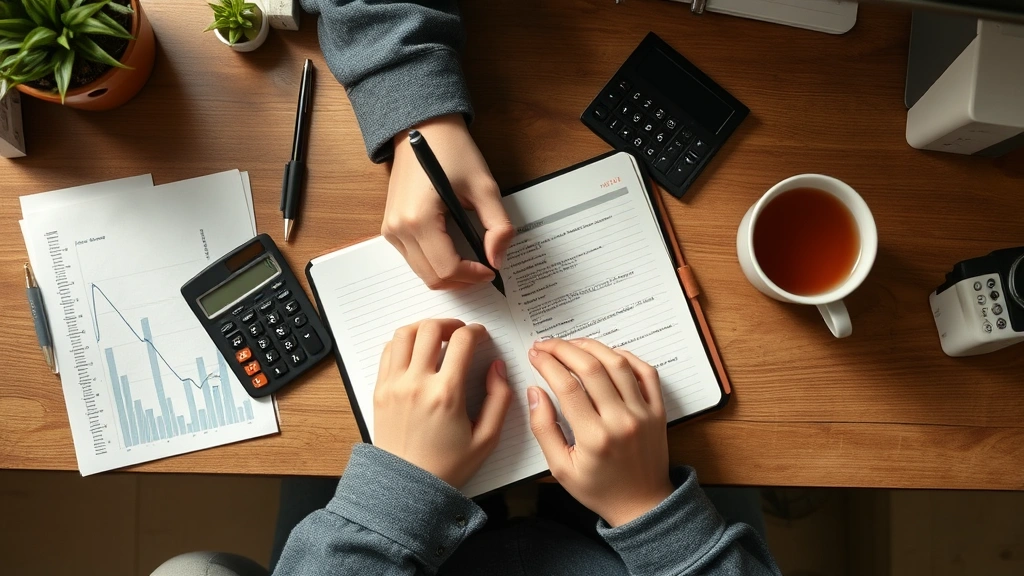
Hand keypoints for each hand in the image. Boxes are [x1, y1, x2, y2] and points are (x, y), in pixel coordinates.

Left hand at [373, 319, 511, 488]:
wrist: (407, 488)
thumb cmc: (447, 467)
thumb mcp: (487, 438)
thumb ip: (500, 399)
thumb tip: (497, 367)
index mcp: (446, 394)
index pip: (462, 341)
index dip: (476, 331)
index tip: (481, 336)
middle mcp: (417, 383)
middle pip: (431, 328)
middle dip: (451, 324)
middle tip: (460, 333)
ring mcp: (394, 385)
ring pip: (405, 333)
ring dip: (424, 327)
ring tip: (437, 336)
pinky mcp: (380, 390)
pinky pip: (388, 351)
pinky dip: (403, 342)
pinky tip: (416, 351)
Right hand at [384, 114, 514, 288]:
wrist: (424, 129)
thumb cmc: (452, 151)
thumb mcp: (485, 187)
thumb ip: (497, 226)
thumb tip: (498, 258)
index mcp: (420, 219)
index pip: (447, 268)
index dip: (473, 275)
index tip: (491, 268)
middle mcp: (400, 229)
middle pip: (432, 278)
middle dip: (462, 280)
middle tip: (484, 268)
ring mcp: (392, 230)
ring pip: (422, 273)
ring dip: (448, 274)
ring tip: (471, 260)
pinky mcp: (391, 228)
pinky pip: (414, 259)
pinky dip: (435, 263)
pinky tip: (454, 250)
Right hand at [527, 338, 673, 526]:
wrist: (642, 504)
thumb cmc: (599, 489)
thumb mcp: (560, 468)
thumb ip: (543, 428)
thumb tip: (534, 391)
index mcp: (594, 438)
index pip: (567, 386)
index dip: (547, 364)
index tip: (535, 355)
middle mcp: (621, 421)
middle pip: (591, 368)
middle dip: (564, 349)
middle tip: (547, 344)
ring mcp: (643, 413)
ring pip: (618, 363)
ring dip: (592, 346)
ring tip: (572, 344)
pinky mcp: (658, 410)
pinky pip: (646, 372)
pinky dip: (627, 356)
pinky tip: (607, 353)